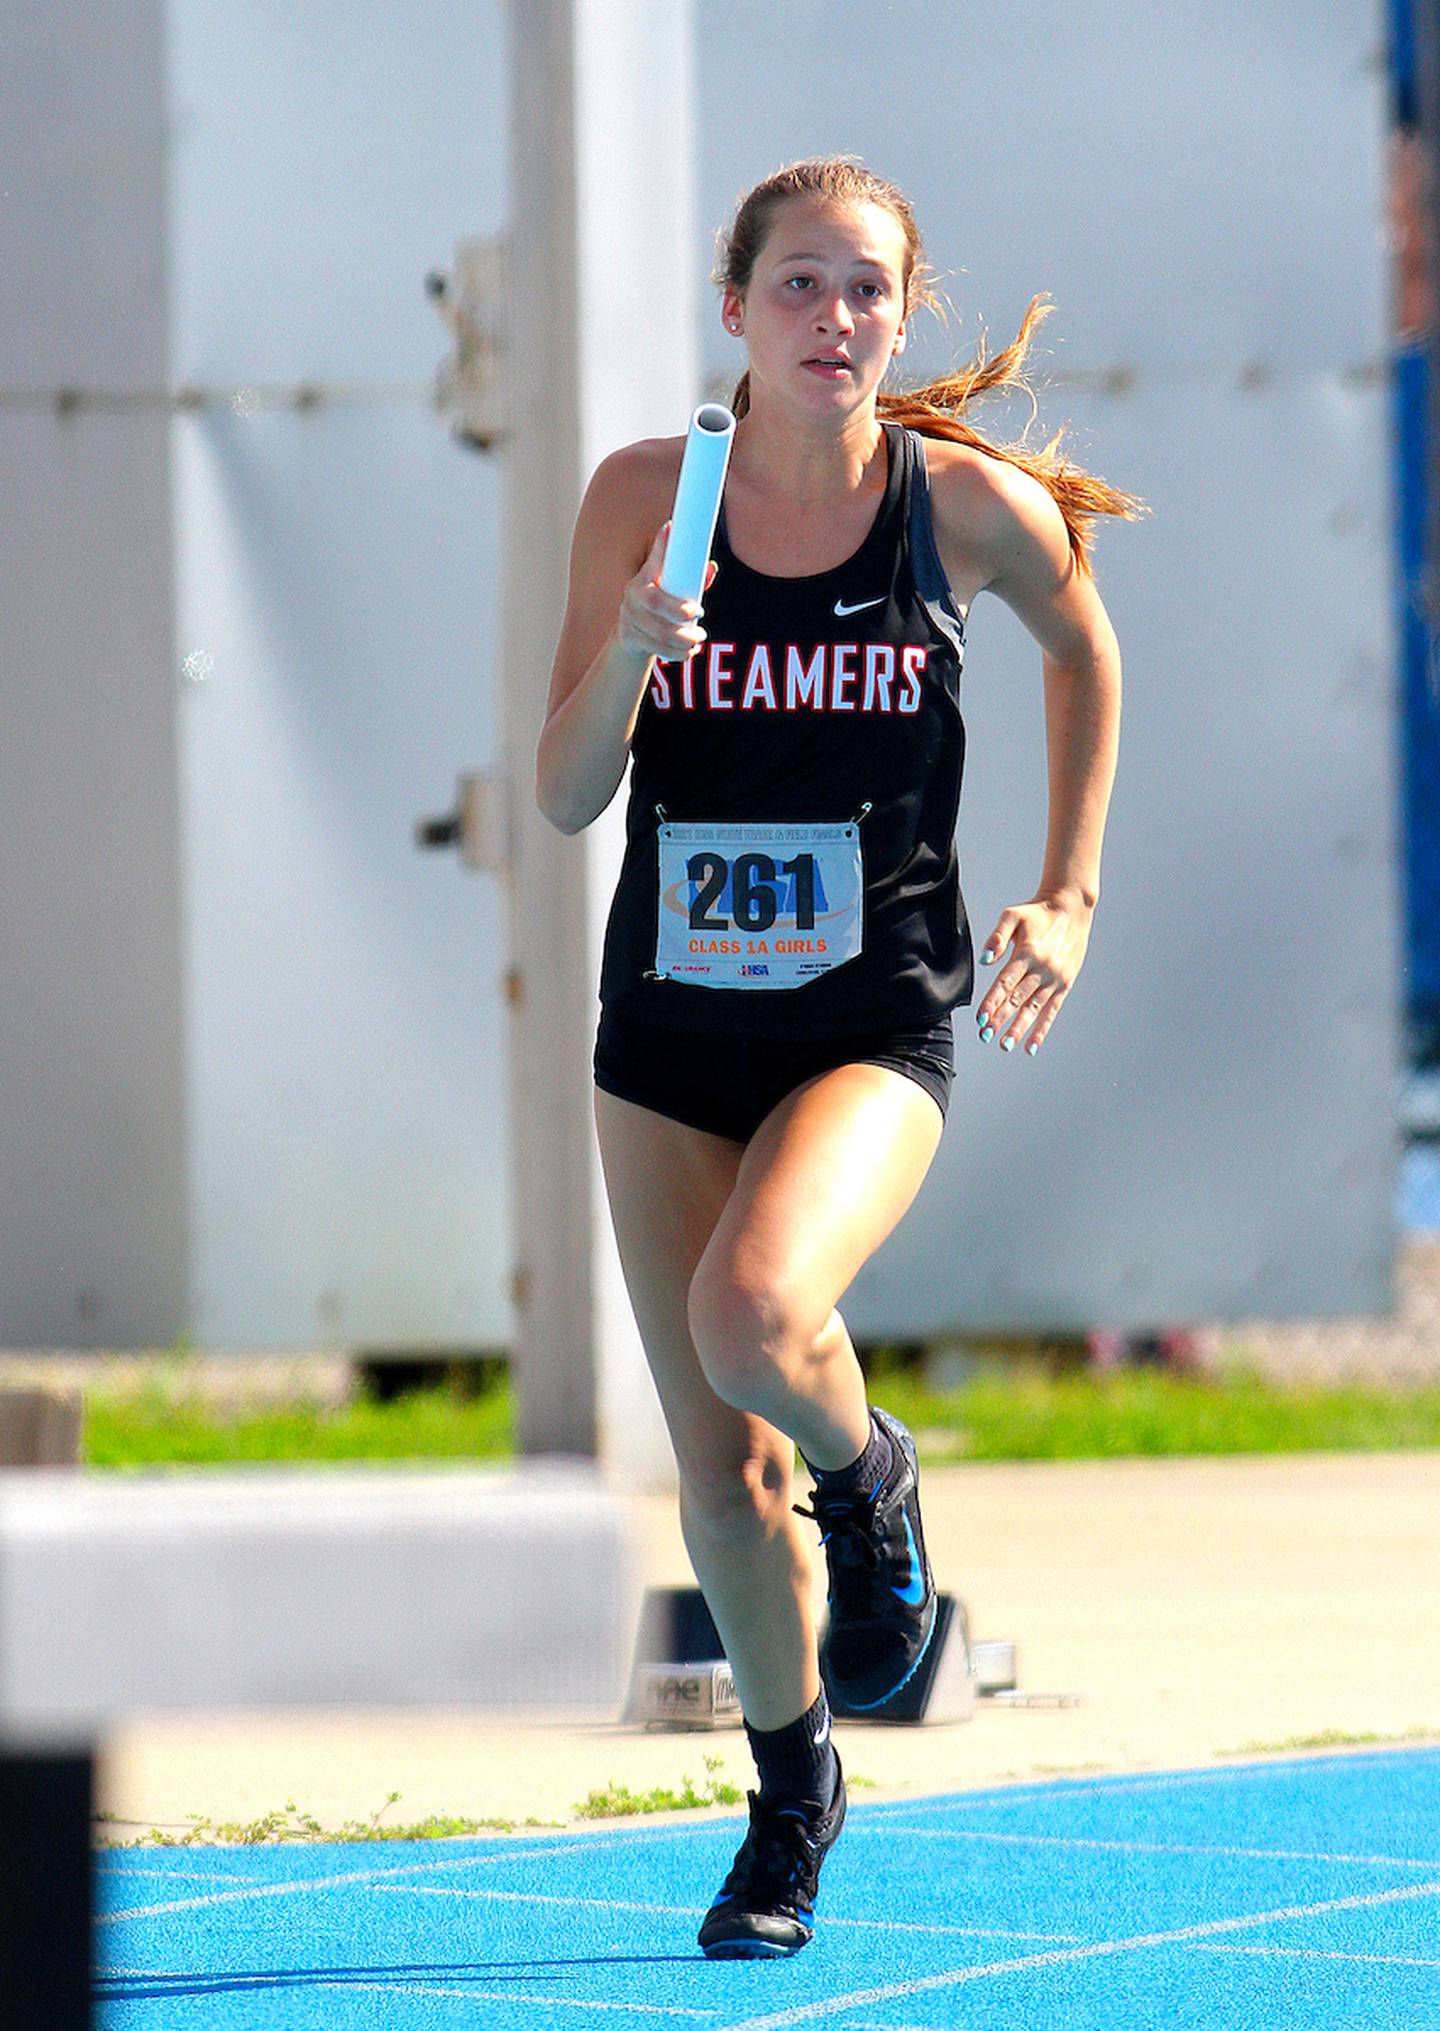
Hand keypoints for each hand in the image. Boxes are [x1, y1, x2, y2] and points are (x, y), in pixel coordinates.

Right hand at [616, 521, 718, 662]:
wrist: (632, 638)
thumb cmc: (658, 609)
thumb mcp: (672, 593)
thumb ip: (691, 582)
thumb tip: (711, 568)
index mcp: (644, 577)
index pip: (653, 559)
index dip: (660, 545)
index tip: (670, 528)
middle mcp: (632, 593)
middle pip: (656, 602)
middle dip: (680, 609)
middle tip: (700, 613)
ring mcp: (628, 616)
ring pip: (659, 630)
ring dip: (684, 637)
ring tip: (699, 638)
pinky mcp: (628, 637)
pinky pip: (656, 648)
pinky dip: (678, 653)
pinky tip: (689, 652)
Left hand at [974, 888, 1094, 1056]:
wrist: (1071, 909)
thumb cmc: (1037, 913)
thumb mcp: (1012, 916)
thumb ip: (997, 937)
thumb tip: (986, 960)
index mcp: (1027, 953)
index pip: (1005, 983)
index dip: (992, 1002)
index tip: (981, 1019)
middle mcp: (1042, 969)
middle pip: (1017, 999)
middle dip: (1000, 1019)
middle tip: (985, 1036)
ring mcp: (1055, 979)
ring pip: (1034, 1009)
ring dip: (1019, 1029)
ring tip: (1005, 1045)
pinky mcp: (1064, 984)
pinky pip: (1052, 1011)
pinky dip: (1041, 1030)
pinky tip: (1031, 1046)